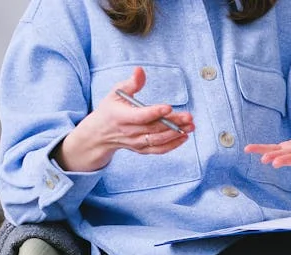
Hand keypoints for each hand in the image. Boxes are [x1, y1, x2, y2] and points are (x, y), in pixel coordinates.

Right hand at [54, 67, 194, 171]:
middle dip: (173, 122)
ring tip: (191, 126)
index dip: (154, 112)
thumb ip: (131, 83)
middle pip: (154, 128)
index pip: (140, 116)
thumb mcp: (116, 93)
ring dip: (176, 134)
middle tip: (189, 116)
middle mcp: (129, 132)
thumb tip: (140, 70)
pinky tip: (184, 137)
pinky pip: (158, 150)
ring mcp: (135, 142)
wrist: (100, 134)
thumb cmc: (110, 109)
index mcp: (121, 117)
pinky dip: (172, 145)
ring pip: (158, 140)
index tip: (168, 107)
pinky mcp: (141, 149)